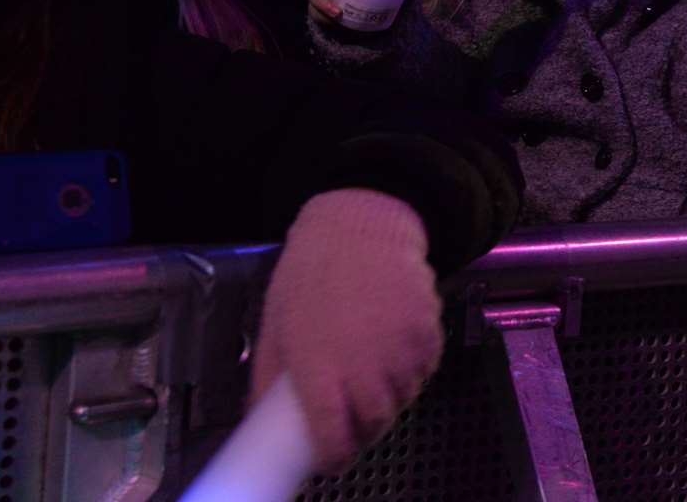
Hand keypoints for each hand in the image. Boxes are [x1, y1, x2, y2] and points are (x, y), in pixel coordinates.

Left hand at [250, 190, 442, 473]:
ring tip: (375, 377)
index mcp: (318, 366)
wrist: (359, 227)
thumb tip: (259, 419)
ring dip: (392, 397)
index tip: (332, 459)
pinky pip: (425, 368)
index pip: (333, 436)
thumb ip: (268, 377)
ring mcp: (400, 348)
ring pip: (405, 397)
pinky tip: (396, 350)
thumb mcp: (276, 325)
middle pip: (376, 423)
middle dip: (366, 430)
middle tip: (355, 420)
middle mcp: (364, 364)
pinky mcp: (428, 332)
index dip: (334, 457)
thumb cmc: (309, 275)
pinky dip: (413, 369)